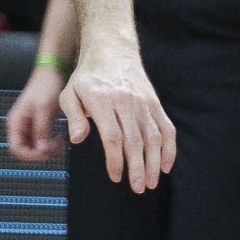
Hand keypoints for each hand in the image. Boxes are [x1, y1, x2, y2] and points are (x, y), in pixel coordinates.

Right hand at [6, 64, 67, 160]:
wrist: (54, 72)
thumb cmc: (46, 85)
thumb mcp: (43, 108)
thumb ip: (41, 130)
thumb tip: (41, 149)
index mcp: (15, 122)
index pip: (15, 148)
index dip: (29, 155)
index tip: (44, 153)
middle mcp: (20, 125)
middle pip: (25, 150)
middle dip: (40, 152)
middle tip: (55, 146)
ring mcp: (30, 125)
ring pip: (35, 147)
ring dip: (46, 148)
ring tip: (59, 141)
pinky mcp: (39, 124)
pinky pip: (42, 140)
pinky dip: (50, 143)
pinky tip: (59, 138)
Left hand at [60, 42, 176, 191]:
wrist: (112, 51)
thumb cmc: (87, 78)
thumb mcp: (70, 93)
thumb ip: (74, 117)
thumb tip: (78, 139)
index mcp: (103, 101)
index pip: (113, 136)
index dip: (116, 159)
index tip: (116, 176)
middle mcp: (126, 102)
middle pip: (136, 140)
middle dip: (138, 167)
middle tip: (138, 188)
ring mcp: (143, 102)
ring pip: (153, 136)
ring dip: (155, 162)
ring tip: (152, 182)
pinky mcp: (155, 103)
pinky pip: (166, 127)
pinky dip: (169, 148)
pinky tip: (166, 165)